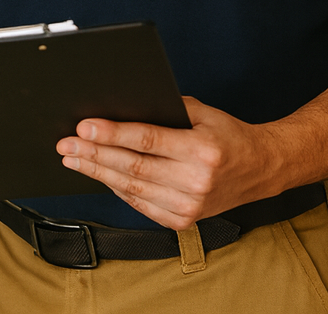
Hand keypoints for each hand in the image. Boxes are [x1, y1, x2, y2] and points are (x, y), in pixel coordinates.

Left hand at [54, 97, 285, 229]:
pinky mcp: (183, 221)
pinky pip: (140, 204)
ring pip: (131, 188)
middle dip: (94, 154)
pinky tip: (98, 175)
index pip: (146, 141)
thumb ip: (164, 111)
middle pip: (132, 167)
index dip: (112, 134)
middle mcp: (196, 181)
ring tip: (73, 158)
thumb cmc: (227, 135)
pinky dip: (116, 189)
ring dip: (97, 172)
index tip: (83, 126)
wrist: (261, 170)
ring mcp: (190, 206)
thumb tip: (119, 107)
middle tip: (66, 144)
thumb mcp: (202, 113)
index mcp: (202, 150)